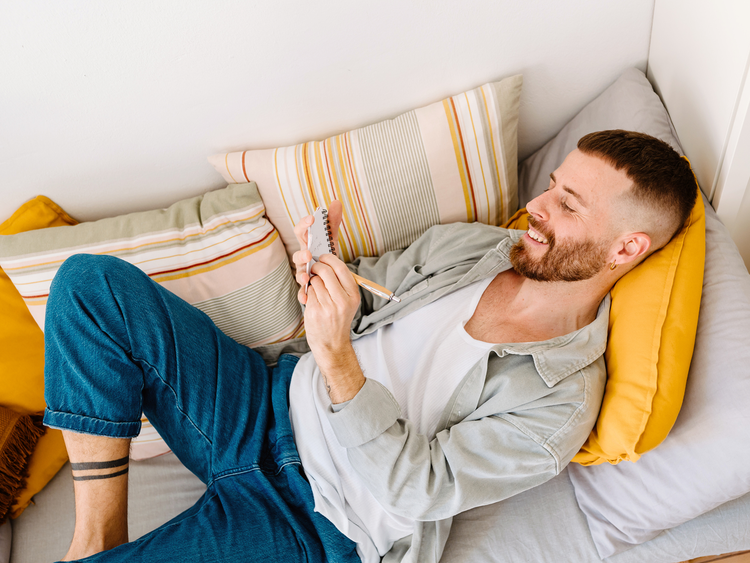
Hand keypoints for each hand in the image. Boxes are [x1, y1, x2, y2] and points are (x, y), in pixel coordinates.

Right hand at [292, 200, 343, 304]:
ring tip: (306, 278)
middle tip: (308, 254)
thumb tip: (336, 201)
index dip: (304, 224)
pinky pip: (302, 292)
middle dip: (301, 254)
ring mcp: (303, 273)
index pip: (301, 232)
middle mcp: (303, 259)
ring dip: (301, 275)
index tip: (312, 218)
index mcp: (307, 244)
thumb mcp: (331, 239)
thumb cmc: (326, 255)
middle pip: (297, 255)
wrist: (329, 278)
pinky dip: (303, 295)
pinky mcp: (307, 288)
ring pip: (298, 274)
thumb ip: (332, 222)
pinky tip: (306, 298)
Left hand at [304, 254, 364, 402]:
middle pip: (325, 271)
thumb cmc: (338, 319)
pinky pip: (308, 292)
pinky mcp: (315, 311)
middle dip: (316, 267)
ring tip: (316, 290)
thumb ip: (341, 283)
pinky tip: (312, 299)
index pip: (341, 268)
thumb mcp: (348, 302)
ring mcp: (328, 306)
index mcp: (353, 295)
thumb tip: (327, 261)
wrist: (332, 343)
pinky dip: (308, 292)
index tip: (322, 257)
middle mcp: (342, 300)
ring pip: (314, 281)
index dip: (328, 259)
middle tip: (314, 268)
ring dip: (312, 282)